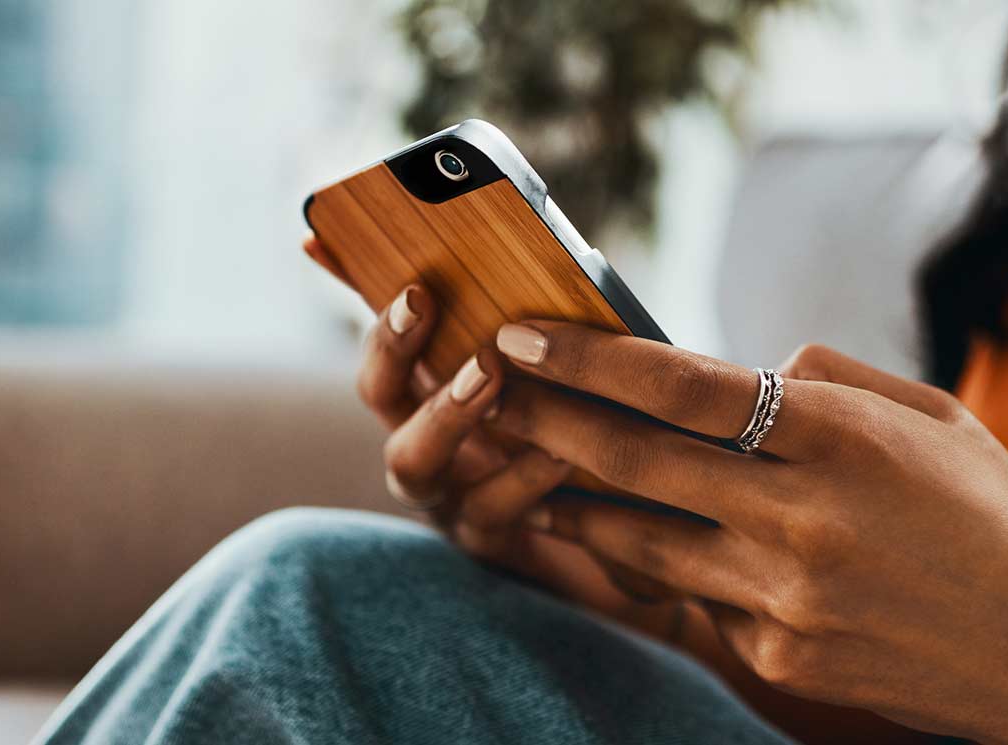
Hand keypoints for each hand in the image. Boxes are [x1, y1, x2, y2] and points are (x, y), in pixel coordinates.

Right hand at [303, 235, 681, 613]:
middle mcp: (425, 439)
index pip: (385, 335)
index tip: (387, 272)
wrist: (637, 532)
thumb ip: (530, 318)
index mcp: (433, 388)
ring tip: (489, 375)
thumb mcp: (562, 367)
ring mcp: (448, 494)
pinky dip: (520, 478)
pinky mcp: (491, 543)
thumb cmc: (592, 428)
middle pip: (379, 394)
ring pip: (413, 462)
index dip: (370, 303)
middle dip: (395, 348)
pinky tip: (559, 451)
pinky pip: (488, 512)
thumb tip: (510, 246)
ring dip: (445, 413)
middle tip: (424, 302)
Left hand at [486, 321, 1007, 743]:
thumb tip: (741, 367)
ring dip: (573, 502)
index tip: (518, 334)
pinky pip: (695, 600)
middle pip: (633, 460)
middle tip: (485, 391)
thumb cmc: (999, 520)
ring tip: (529, 471)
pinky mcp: (781, 660)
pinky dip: (663, 567)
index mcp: (843, 439)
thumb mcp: (934, 420)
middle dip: (543, 420)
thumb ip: (827, 382)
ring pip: (640, 539)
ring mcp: (787, 599)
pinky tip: (636, 545)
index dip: (585, 359)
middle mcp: (803, 518)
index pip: (679, 387)